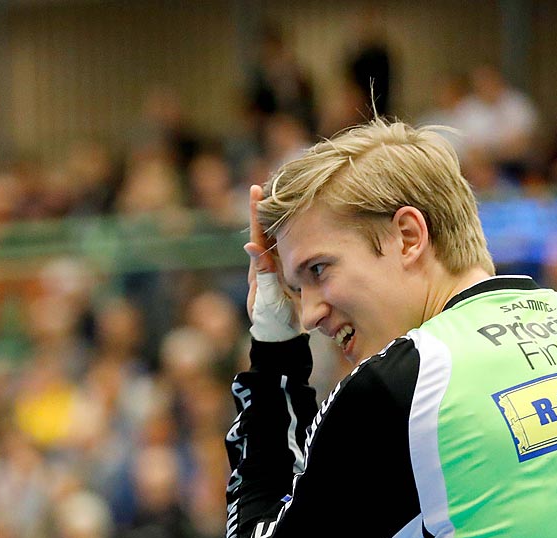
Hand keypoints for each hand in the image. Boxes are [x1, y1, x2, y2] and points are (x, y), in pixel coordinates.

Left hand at [245, 184, 298, 341]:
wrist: (284, 338)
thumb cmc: (273, 321)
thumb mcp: (267, 298)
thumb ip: (262, 272)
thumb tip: (250, 244)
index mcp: (260, 267)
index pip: (258, 233)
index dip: (258, 211)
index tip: (257, 189)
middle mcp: (270, 263)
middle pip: (270, 229)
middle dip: (272, 205)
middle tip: (274, 179)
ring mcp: (282, 267)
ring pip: (283, 236)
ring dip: (286, 214)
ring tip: (289, 190)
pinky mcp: (294, 272)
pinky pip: (296, 247)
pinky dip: (299, 231)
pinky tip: (307, 216)